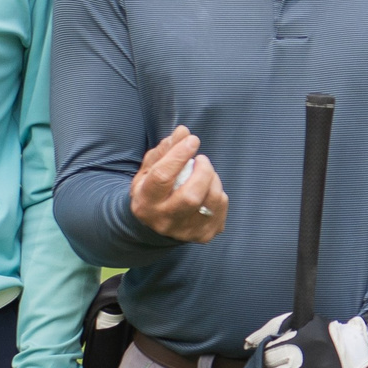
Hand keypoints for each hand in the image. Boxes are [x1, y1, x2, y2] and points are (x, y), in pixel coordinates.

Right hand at [131, 126, 227, 242]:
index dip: (179, 155)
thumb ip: (164, 150)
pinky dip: (218, 192)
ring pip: (210, 201)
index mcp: (146, 203)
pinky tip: (207, 189)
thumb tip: (183, 132)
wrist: (155, 225)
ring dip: (213, 179)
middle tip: (202, 159)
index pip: (163, 177)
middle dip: (203, 171)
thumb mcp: (149, 170)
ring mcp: (186, 231)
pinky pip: (221, 208)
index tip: (192, 140)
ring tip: (205, 172)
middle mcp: (164, 221)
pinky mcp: (204, 235)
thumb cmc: (152, 191)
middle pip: (191, 196)